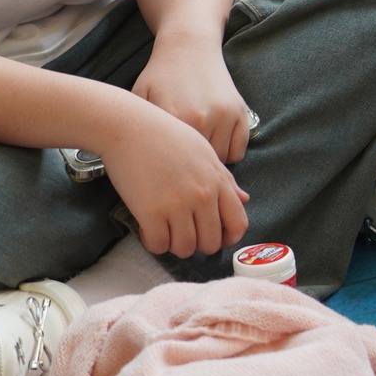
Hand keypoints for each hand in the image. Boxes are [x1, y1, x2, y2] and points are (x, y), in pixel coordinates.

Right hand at [98, 98, 249, 259]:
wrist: (131, 127)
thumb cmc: (167, 136)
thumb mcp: (204, 153)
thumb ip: (224, 180)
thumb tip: (244, 199)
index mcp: (218, 181)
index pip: (238, 223)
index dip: (229, 238)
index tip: (217, 238)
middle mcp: (202, 196)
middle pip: (211, 243)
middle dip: (199, 243)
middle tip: (185, 232)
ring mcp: (177, 205)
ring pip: (185, 249)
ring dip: (175, 244)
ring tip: (166, 229)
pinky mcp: (150, 213)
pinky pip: (158, 245)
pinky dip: (154, 242)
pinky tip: (149, 229)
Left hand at [132, 32, 250, 161]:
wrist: (189, 46)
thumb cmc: (161, 74)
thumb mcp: (140, 98)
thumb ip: (140, 129)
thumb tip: (133, 162)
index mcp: (174, 117)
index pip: (175, 163)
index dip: (169, 170)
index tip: (165, 169)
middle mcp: (202, 118)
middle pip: (199, 164)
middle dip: (189, 168)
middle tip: (180, 162)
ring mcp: (225, 114)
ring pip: (221, 159)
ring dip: (210, 160)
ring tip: (196, 150)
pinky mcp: (240, 111)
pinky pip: (239, 149)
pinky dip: (229, 152)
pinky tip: (214, 142)